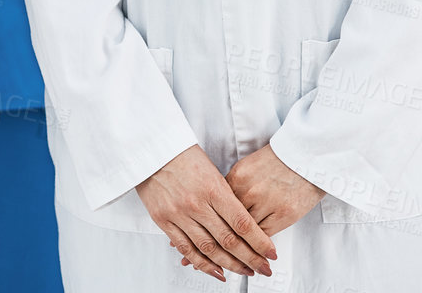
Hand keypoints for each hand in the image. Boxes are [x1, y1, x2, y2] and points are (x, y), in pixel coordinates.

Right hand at [135, 145, 275, 280]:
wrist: (151, 148)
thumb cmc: (182, 153)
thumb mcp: (212, 170)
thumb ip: (226, 196)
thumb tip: (242, 222)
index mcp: (213, 188)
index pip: (242, 223)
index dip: (259, 242)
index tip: (270, 253)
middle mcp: (196, 204)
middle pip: (229, 240)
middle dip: (250, 259)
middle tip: (263, 268)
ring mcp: (179, 214)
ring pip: (209, 249)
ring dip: (229, 265)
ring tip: (244, 271)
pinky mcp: (164, 220)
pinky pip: (185, 248)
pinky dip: (202, 264)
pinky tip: (216, 271)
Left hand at [224, 145, 323, 236]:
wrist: (307, 158)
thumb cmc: (278, 163)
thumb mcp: (249, 167)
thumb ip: (234, 187)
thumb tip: (222, 208)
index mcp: (238, 176)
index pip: (220, 205)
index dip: (219, 217)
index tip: (218, 225)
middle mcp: (250, 190)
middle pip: (231, 220)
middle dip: (230, 229)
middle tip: (229, 239)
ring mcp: (267, 203)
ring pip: (247, 231)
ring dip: (246, 237)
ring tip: (245, 242)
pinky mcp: (285, 214)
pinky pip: (265, 235)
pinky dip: (261, 240)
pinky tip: (259, 240)